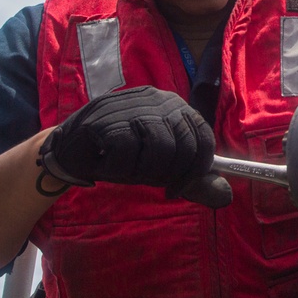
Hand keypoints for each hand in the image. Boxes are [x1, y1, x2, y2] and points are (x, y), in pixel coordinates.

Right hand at [38, 85, 231, 207]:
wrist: (71, 149)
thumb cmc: (122, 156)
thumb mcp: (162, 169)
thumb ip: (192, 180)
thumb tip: (226, 196)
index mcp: (175, 107)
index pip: (203, 135)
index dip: (197, 167)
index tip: (178, 186)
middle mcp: (158, 101)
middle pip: (184, 146)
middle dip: (166, 173)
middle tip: (143, 176)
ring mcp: (133, 107)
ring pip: (159, 150)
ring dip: (141, 172)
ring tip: (123, 168)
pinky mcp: (107, 120)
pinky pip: (127, 154)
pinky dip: (117, 169)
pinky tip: (106, 164)